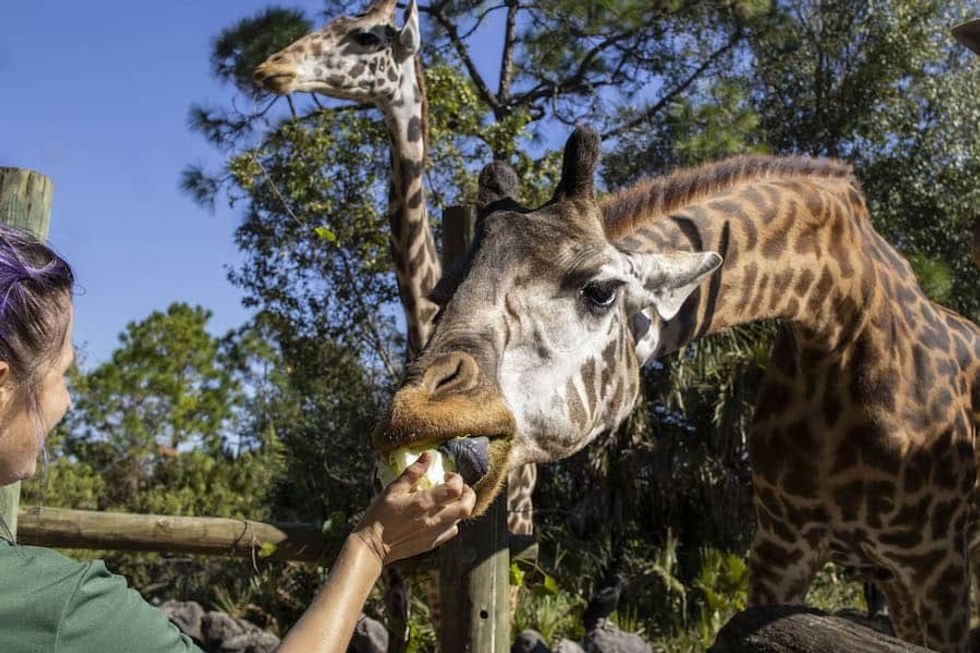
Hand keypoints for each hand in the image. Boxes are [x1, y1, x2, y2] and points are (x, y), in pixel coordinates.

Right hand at [352, 452, 475, 564]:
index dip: (456, 479)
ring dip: (459, 506)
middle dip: (468, 494)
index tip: (446, 476)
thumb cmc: (379, 515)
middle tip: (459, 487)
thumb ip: (413, 472)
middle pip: (466, 507)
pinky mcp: (431, 543)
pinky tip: (440, 516)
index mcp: (423, 503)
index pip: (454, 489)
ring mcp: (434, 533)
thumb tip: (428, 455)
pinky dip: (452, 521)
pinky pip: (451, 531)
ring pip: (460, 519)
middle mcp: (433, 519)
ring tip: (448, 500)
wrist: (372, 546)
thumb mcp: (392, 490)